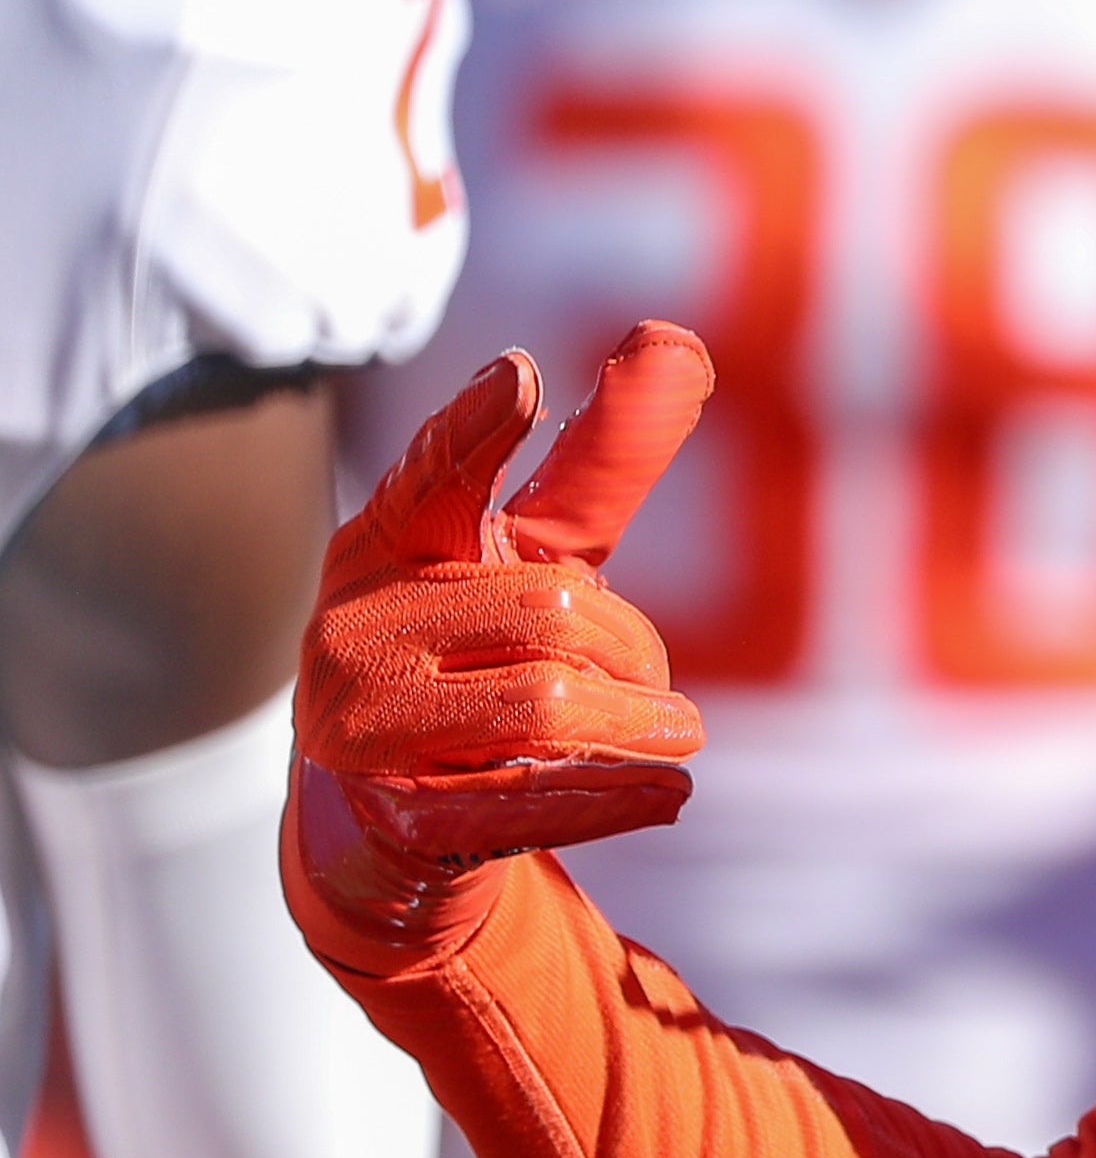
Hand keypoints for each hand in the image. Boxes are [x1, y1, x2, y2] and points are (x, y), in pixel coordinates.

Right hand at [292, 322, 713, 945]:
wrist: (388, 819)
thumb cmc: (472, 651)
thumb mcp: (533, 552)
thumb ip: (601, 461)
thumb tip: (677, 338)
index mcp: (390, 542)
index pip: (434, 476)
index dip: (476, 429)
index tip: (519, 377)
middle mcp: (356, 626)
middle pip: (558, 612)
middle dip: (637, 649)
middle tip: (651, 681)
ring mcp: (361, 726)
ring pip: (552, 703)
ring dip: (638, 722)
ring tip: (667, 732)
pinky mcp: (397, 818)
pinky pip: (530, 799)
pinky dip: (617, 794)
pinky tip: (668, 792)